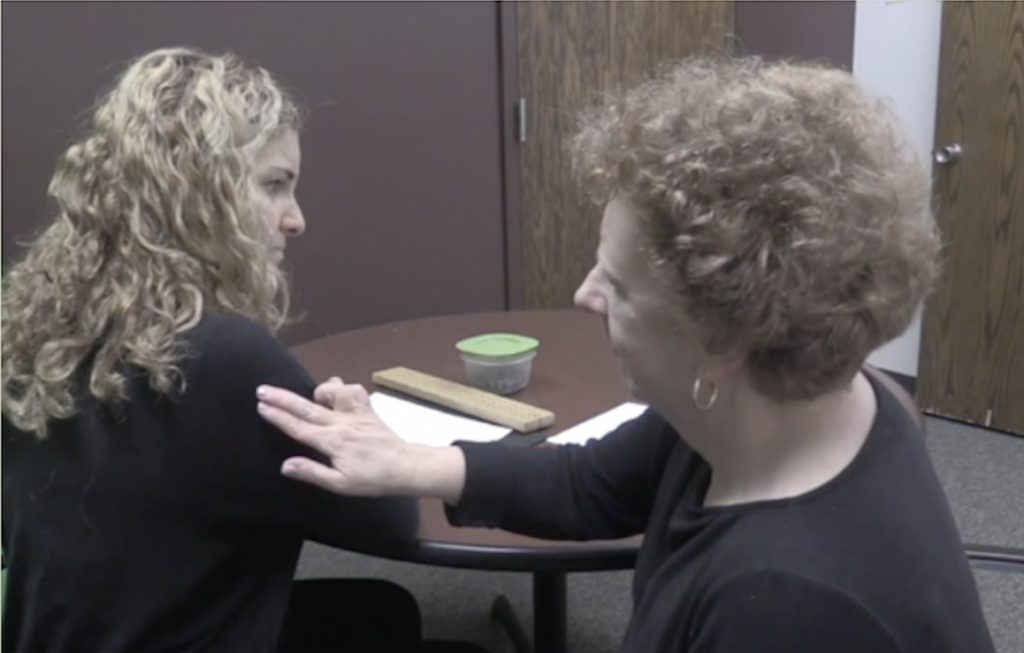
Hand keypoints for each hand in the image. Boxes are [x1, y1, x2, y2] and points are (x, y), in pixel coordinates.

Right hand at [257, 377, 408, 495]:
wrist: (404, 466)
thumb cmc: (371, 479)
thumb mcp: (340, 484)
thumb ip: (312, 472)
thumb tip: (286, 465)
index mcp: (332, 442)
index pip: (298, 427)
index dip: (278, 417)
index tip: (261, 405)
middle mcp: (341, 423)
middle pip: (306, 407)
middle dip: (282, 397)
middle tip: (262, 389)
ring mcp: (355, 413)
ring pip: (332, 390)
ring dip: (319, 392)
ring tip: (316, 402)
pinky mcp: (367, 409)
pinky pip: (352, 389)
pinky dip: (342, 390)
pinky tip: (338, 399)